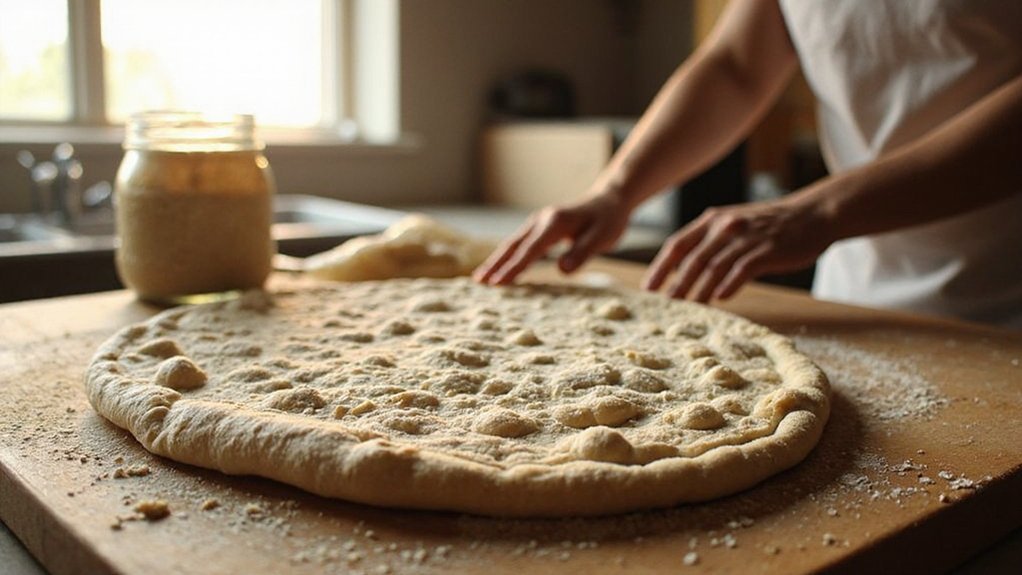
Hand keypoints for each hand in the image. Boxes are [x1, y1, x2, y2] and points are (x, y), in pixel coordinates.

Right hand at [474, 193, 631, 284]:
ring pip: (512, 244)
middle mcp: (542, 220)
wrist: (608, 201)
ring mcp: (538, 223)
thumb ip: (582, 252)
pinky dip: (506, 256)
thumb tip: (562, 270)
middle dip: (495, 264)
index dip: (514, 268)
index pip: (531, 250)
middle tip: (478, 281)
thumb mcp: (603, 237)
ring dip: (496, 261)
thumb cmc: (608, 220)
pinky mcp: (539, 228)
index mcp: (555, 223)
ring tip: (480, 278)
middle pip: (513, 245)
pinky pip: (519, 244)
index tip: (498, 283)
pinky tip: (498, 267)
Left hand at [643, 193, 833, 301]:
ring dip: (699, 290)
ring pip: (714, 267)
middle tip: (665, 305)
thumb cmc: (769, 225)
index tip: (647, 288)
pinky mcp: (766, 250)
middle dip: (676, 284)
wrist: (812, 214)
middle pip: (692, 259)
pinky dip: (729, 284)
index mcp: (712, 220)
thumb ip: (709, 243)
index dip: (660, 267)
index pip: (677, 244)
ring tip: (689, 308)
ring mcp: (745, 238)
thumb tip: (684, 272)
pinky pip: (742, 269)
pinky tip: (720, 298)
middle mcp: (725, 226)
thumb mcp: (734, 224)